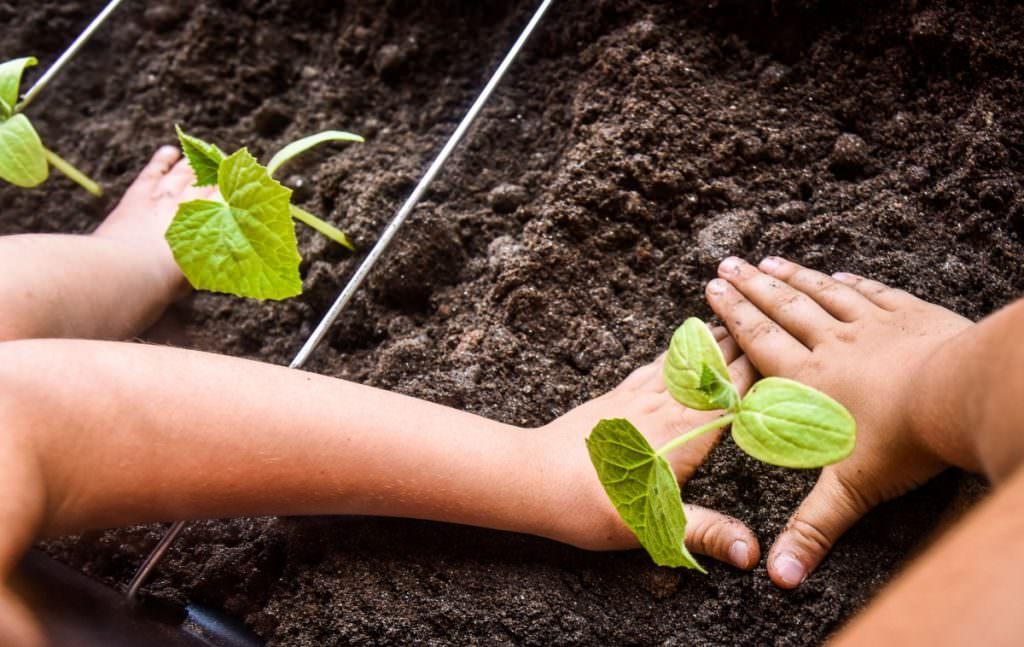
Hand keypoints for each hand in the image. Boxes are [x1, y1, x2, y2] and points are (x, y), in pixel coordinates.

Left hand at [537, 328, 760, 569]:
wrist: (532, 477)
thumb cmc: (592, 506)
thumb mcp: (653, 527)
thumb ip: (706, 533)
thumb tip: (752, 553)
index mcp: (685, 435)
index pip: (736, 394)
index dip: (766, 372)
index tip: (796, 355)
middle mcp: (665, 407)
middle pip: (715, 368)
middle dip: (747, 345)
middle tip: (775, 321)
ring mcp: (638, 397)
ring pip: (686, 360)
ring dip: (714, 339)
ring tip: (736, 319)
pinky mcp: (615, 397)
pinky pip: (654, 365)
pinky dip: (675, 351)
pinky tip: (678, 345)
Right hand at [705, 255, 972, 587]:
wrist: (960, 397)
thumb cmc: (902, 442)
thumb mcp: (849, 492)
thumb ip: (811, 530)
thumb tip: (779, 577)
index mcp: (810, 380)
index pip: (761, 341)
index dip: (734, 314)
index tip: (713, 288)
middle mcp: (833, 345)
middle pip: (784, 308)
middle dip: (753, 286)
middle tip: (728, 264)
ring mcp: (872, 325)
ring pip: (823, 294)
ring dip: (794, 277)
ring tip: (770, 261)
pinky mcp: (909, 316)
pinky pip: (871, 293)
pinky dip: (851, 283)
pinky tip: (840, 274)